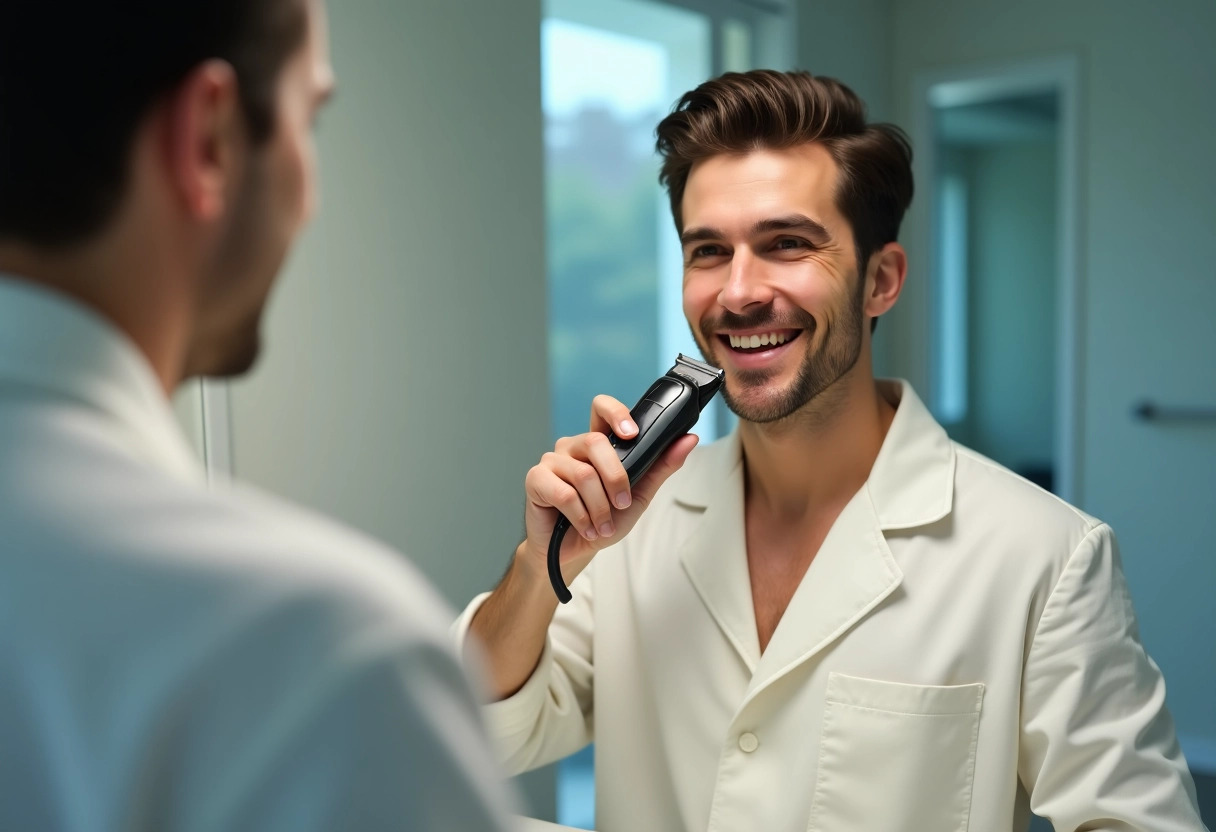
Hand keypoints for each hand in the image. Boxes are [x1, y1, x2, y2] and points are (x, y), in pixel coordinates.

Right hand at [520, 394, 698, 583]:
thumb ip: (661, 465)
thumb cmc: (604, 520)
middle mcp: (573, 447)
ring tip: (602, 525)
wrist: (576, 552)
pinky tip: (584, 527)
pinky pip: (563, 493)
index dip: (616, 413)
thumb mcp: (640, 494)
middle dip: (616, 478)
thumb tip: (689, 439)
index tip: (633, 433)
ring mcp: (552, 461)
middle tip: (622, 504)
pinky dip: (580, 516)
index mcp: (598, 445)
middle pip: (596, 442)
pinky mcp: (536, 480)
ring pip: (583, 474)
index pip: (602, 408)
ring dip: (599, 507)